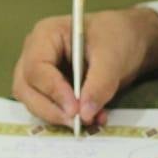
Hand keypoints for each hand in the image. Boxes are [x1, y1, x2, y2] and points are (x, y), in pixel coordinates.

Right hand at [11, 7, 157, 127]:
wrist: (130, 41)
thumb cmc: (117, 36)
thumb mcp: (112, 56)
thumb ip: (99, 84)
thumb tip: (85, 114)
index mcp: (45, 35)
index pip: (36, 68)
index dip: (53, 91)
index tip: (75, 110)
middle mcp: (34, 54)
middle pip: (26, 88)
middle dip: (50, 109)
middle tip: (77, 122)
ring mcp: (40, 73)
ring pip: (33, 102)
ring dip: (58, 117)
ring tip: (90, 120)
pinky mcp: (50, 90)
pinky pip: (49, 108)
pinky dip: (67, 118)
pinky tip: (92, 119)